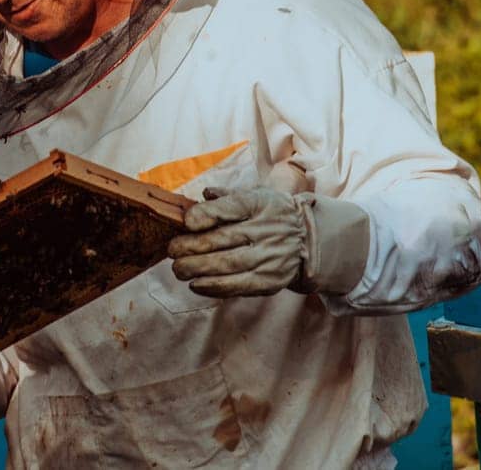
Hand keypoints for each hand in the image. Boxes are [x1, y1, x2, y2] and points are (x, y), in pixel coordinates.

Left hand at [168, 186, 369, 297]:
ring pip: (228, 265)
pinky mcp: (270, 281)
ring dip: (198, 269)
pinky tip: (196, 284)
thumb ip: (227, 196)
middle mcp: (266, 230)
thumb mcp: (256, 195)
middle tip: (172, 251)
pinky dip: (214, 287)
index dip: (206, 214)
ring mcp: (270, 257)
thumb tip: (204, 194)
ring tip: (178, 269)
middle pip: (224, 239)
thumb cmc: (272, 214)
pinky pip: (238, 286)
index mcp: (261, 203)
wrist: (308, 239)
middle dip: (192, 247)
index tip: (186, 222)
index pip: (232, 207)